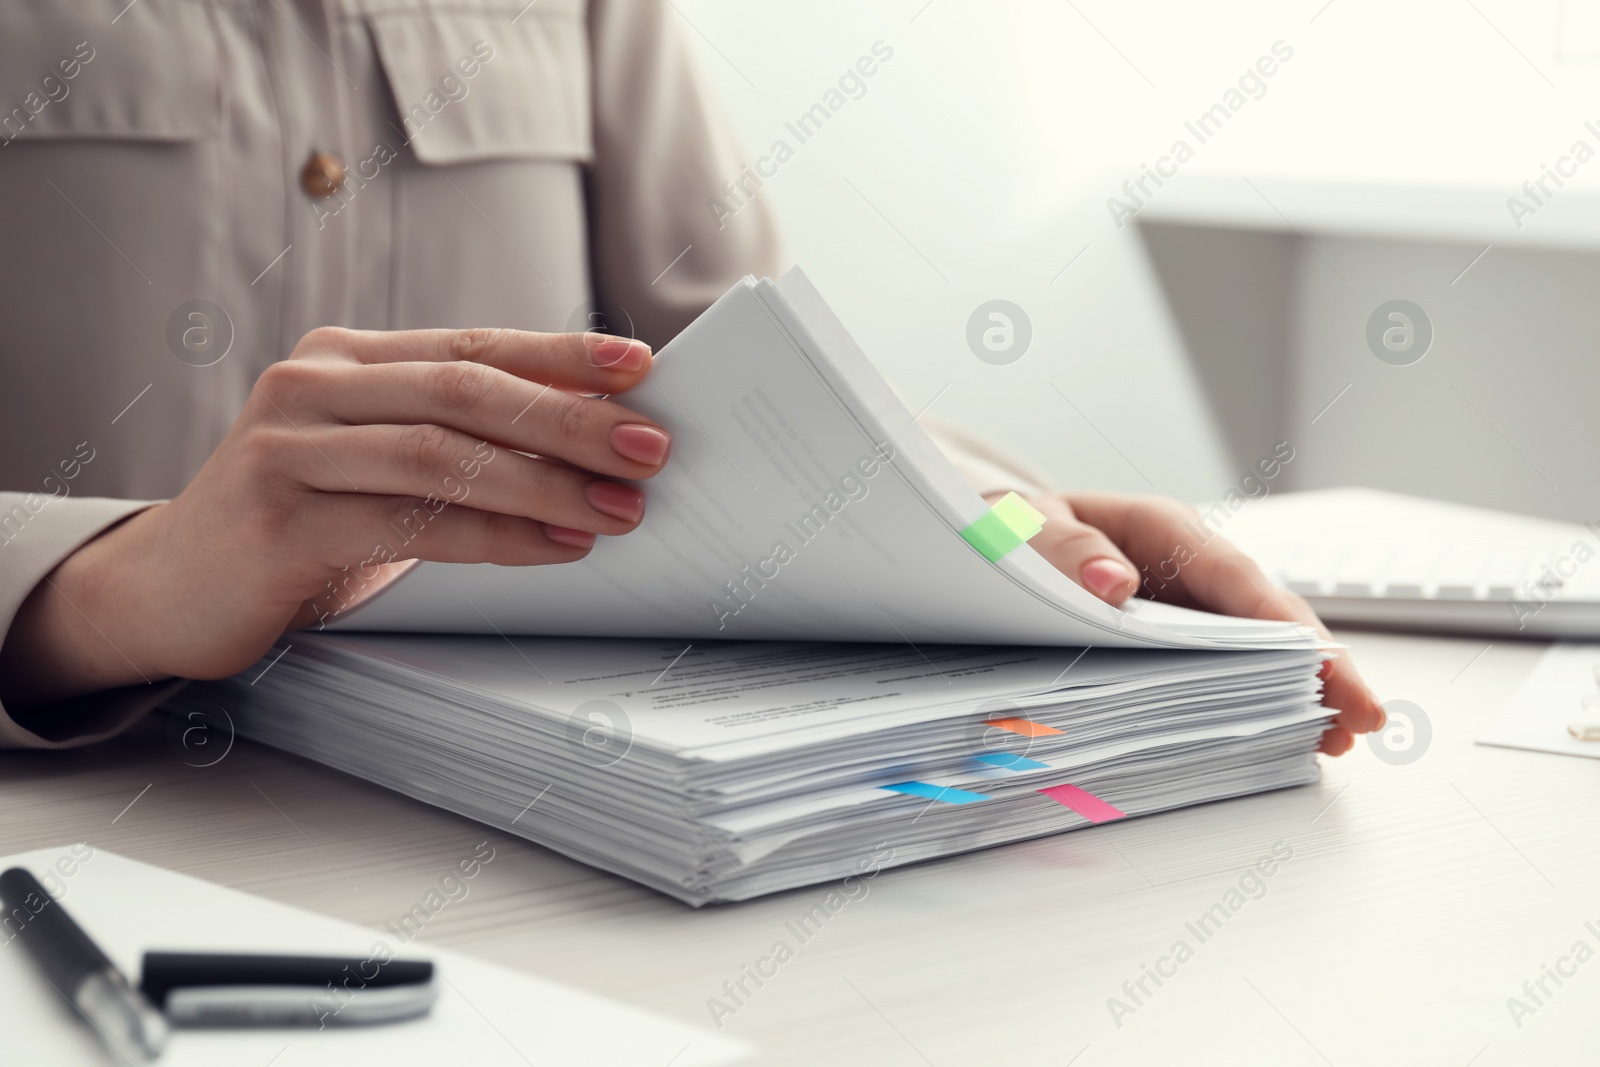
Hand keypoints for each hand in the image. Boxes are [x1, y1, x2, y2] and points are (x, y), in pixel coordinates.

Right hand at [0, 327, 669, 703]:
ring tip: (618, 509)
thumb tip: (591, 442)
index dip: (561, 355)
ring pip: (440, 454)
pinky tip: (554, 546)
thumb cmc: (300, 523)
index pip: (474, 344)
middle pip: (466, 390)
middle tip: (649, 447)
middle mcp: (312, 385)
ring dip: (543, 483)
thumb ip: (458, 440)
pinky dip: (494, 536)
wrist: (170, 587)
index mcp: (347, 358)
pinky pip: (409, 523)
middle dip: (570, 418)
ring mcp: (286, 447)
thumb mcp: (378, 463)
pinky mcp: (277, 518)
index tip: (640, 366)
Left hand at [988, 489, 1384, 755]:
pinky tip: (1275, 737)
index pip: (1234, 578)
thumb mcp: (1016, 522)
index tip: (1326, 665)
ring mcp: (1183, 608)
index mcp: (1159, 529)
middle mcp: (1184, 568)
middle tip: (1362, 723)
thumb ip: (1056, 545)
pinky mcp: (1170, 639)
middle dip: (1317, 667)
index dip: (1283, 625)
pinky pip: (1216, 667)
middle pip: (1263, 618)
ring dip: (1293, 692)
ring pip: (1249, 648)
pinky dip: (1247, 699)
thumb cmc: (1006, 519)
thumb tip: (1111, 584)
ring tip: (1334, 743)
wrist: (986, 529)